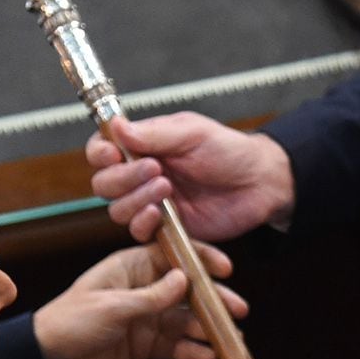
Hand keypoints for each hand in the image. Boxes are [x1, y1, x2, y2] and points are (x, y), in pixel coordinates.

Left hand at [31, 242, 246, 358]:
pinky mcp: (145, 345)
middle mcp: (142, 289)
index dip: (201, 260)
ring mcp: (145, 318)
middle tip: (239, 309)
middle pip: (187, 291)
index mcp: (130, 267)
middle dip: (213, 300)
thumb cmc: (71, 321)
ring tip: (229, 338)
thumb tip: (185, 279)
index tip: (226, 268)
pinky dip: (192, 352)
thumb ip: (151, 297)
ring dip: (207, 329)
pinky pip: (175, 347)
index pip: (173, 256)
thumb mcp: (112, 306)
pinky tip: (209, 358)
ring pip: (185, 321)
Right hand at [86, 113, 295, 242]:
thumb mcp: (192, 133)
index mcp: (143, 147)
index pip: (102, 150)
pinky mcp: (165, 228)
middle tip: (155, 169)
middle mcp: (141, 176)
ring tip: (166, 187)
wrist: (259, 183)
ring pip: (117, 209)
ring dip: (136, 199)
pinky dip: (143, 223)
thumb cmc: (229, 151)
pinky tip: (160, 213)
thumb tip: (116, 126)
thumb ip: (153, 134)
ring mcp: (152, 202)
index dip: (100, 153)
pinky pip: (138, 232)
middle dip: (123, 177)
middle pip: (104, 183)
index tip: (112, 153)